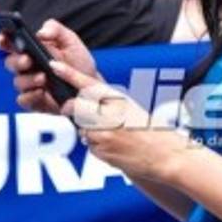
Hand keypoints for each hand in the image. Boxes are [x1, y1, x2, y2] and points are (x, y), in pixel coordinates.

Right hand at [0, 19, 97, 112]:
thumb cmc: (78, 62)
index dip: (1, 40)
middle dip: (17, 61)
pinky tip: (42, 91)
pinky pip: (24, 100)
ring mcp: (28, 84)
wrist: (90, 86)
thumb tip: (40, 33)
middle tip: (28, 60)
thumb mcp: (70, 41)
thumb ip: (56, 30)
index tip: (3, 39)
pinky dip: (31, 96)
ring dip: (29, 79)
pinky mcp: (34, 101)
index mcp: (30, 49)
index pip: (8, 43)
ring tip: (43, 77)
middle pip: (10, 63)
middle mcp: (26, 67)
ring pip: (18, 82)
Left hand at [52, 61, 195, 183]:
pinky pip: (90, 145)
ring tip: (113, 134)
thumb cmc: (153, 132)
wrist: (167, 156)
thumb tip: (86, 105)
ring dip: (90, 131)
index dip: (69, 73)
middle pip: (76, 106)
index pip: (89, 84)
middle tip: (73, 110)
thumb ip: (110, 104)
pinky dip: (97, 145)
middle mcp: (110, 115)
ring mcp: (104, 134)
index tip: (54, 65)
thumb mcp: (133, 109)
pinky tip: (115, 146)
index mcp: (120, 100)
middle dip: (71, 109)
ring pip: (82, 127)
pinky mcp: (101, 151)